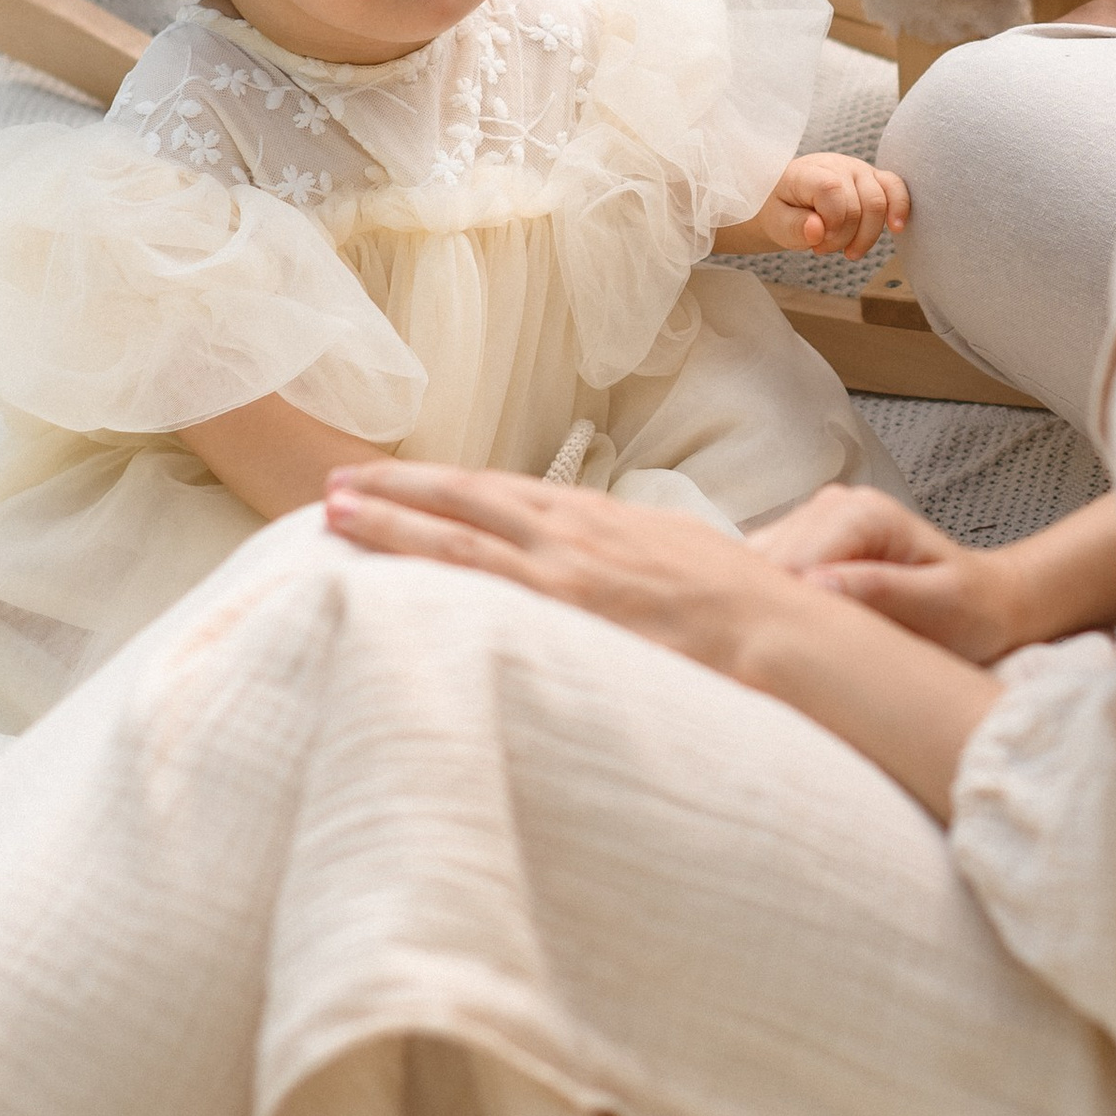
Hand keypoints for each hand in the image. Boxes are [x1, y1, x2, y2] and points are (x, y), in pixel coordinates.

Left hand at [325, 461, 779, 680]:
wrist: (784, 632)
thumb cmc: (746, 612)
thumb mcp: (680, 569)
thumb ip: (626, 569)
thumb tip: (601, 583)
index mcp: (602, 521)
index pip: (503, 495)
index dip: (443, 489)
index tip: (395, 484)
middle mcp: (576, 534)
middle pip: (467, 501)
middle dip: (398, 491)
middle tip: (333, 482)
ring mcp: (567, 572)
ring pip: (458, 534)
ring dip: (391, 521)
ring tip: (332, 511)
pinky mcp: (566, 612)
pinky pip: (480, 585)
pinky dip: (426, 569)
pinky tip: (383, 576)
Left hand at [723, 153, 910, 258]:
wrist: (788, 200)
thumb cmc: (782, 211)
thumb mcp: (775, 224)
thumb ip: (793, 227)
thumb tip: (817, 230)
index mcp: (807, 171)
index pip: (831, 189)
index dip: (832, 223)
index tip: (817, 242)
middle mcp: (837, 165)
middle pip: (859, 203)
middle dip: (846, 237)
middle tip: (822, 249)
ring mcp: (859, 169)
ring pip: (880, 201)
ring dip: (867, 235)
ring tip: (848, 252)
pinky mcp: (874, 179)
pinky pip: (896, 188)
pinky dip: (900, 209)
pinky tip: (896, 228)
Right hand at [749, 485, 1030, 660]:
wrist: (987, 601)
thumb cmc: (973, 608)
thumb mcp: (940, 606)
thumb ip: (880, 592)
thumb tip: (814, 587)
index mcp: (862, 513)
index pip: (791, 562)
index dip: (783, 615)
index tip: (789, 661)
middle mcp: (829, 507)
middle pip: (762, 565)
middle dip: (769, 616)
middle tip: (789, 668)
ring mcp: (810, 525)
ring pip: (752, 572)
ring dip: (765, 616)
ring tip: (795, 657)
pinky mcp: (800, 549)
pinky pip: (761, 581)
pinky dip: (768, 614)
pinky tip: (792, 644)